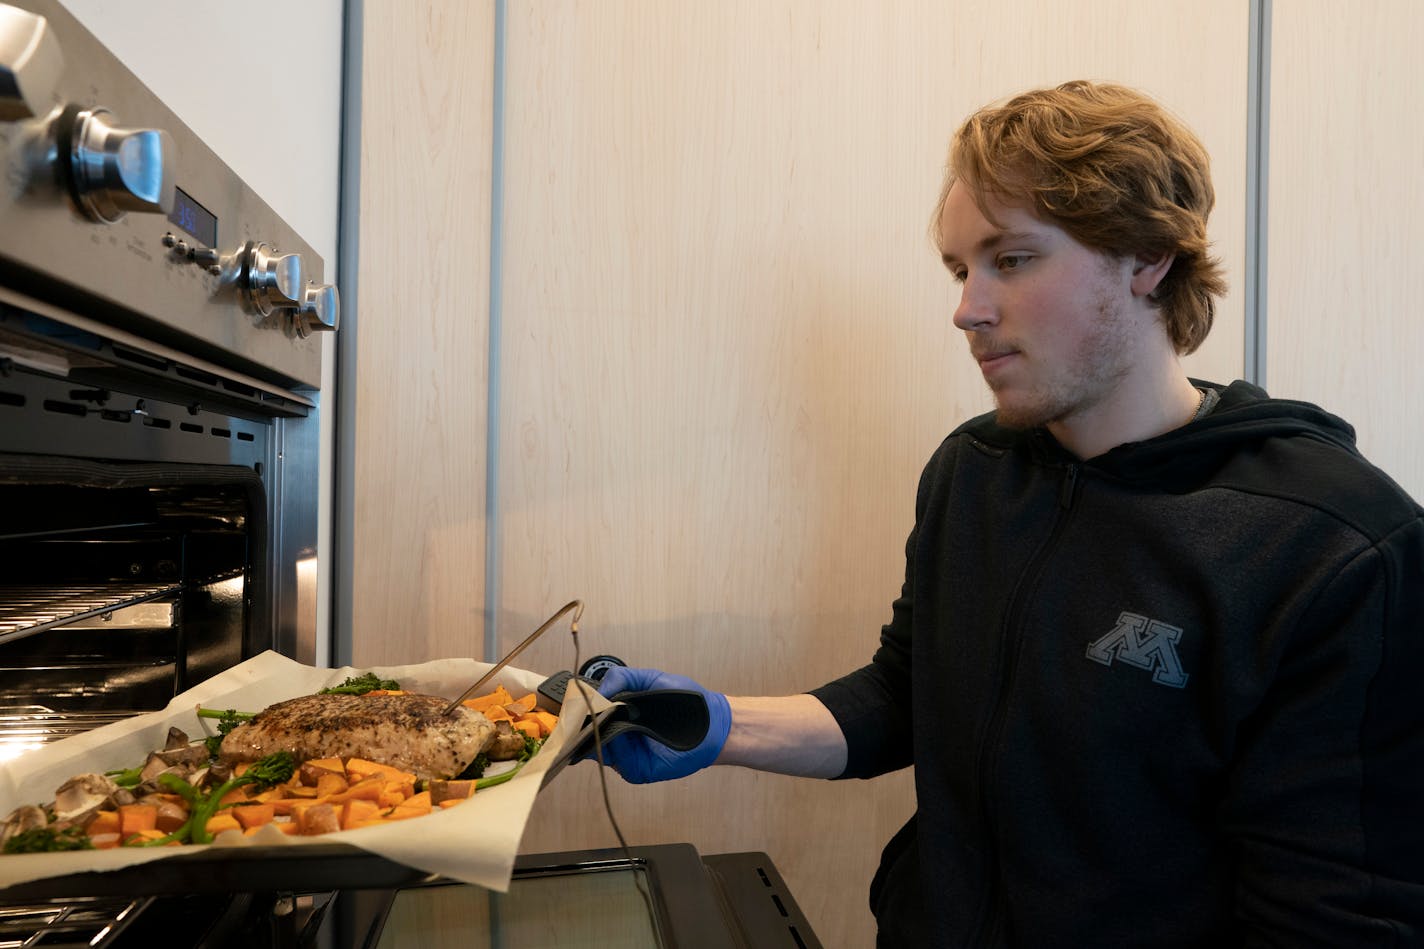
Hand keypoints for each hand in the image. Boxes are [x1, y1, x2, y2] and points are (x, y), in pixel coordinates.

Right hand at [591, 666, 731, 783]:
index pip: (590, 719)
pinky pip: (618, 762)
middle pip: (589, 737)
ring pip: (600, 750)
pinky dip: (616, 748)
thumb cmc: (687, 701)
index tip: (571, 706)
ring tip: (602, 719)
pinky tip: (621, 734)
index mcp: (621, 716)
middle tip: (579, 715)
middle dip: (583, 726)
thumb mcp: (651, 679)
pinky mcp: (637, 770)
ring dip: (598, 735)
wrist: (713, 723)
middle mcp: (621, 737)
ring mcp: (628, 755)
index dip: (579, 713)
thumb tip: (595, 691)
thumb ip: (621, 678)